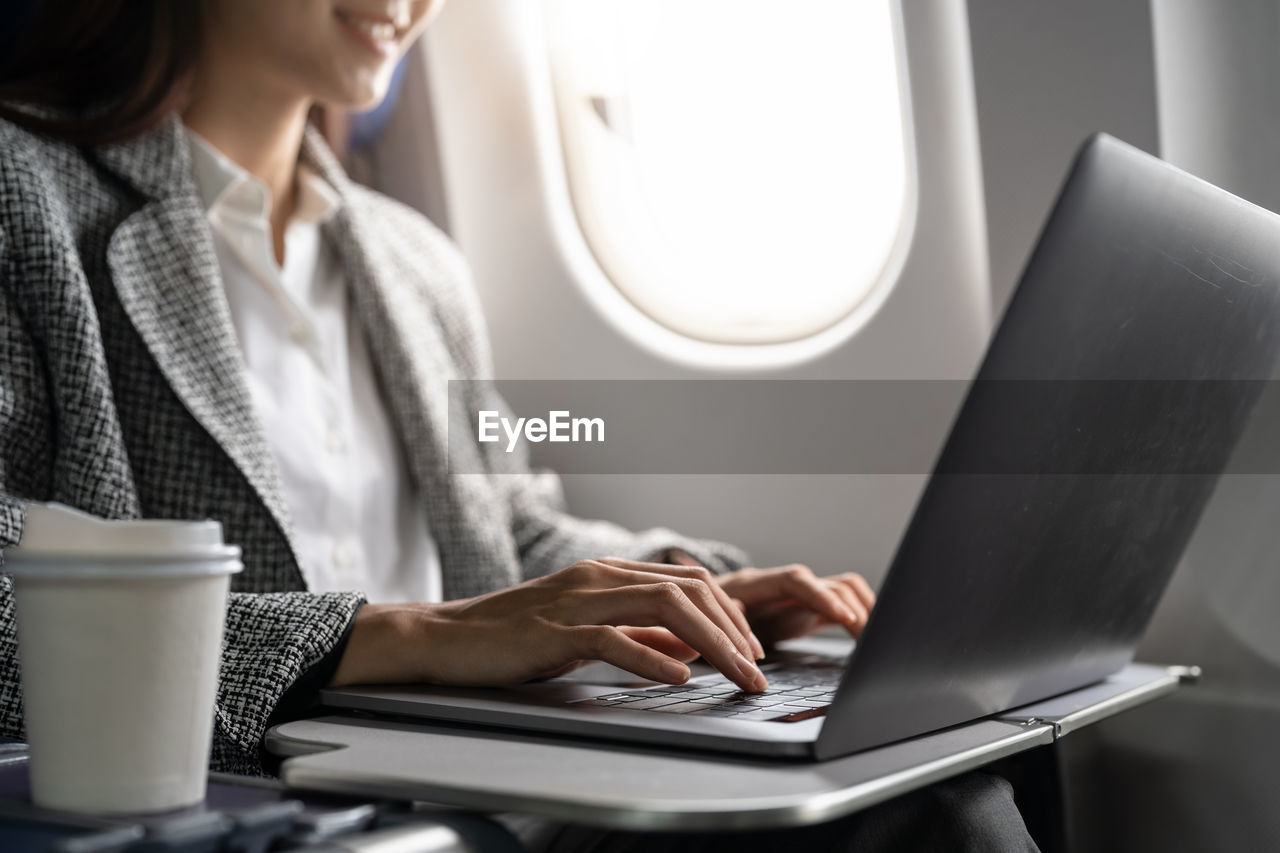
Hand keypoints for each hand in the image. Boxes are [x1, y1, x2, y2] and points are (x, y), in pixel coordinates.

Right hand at [330, 558, 768, 691]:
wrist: (446, 637)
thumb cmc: (514, 636)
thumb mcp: (586, 632)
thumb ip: (637, 636)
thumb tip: (689, 650)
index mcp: (609, 573)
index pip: (689, 582)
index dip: (729, 614)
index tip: (751, 650)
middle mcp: (600, 577)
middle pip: (688, 591)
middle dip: (734, 631)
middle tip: (757, 671)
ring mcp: (577, 599)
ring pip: (664, 607)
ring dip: (711, 644)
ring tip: (737, 675)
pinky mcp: (554, 630)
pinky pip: (613, 639)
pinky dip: (652, 658)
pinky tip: (680, 677)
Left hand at [666, 552, 875, 647]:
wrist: (686, 611)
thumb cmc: (687, 617)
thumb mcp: (692, 622)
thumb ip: (712, 623)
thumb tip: (726, 626)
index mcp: (750, 584)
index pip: (794, 580)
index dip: (820, 596)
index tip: (842, 617)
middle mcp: (776, 586)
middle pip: (825, 583)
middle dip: (850, 608)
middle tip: (870, 638)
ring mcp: (791, 597)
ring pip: (838, 590)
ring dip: (859, 609)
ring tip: (876, 639)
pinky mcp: (801, 611)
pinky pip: (837, 606)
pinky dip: (856, 617)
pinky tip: (868, 637)